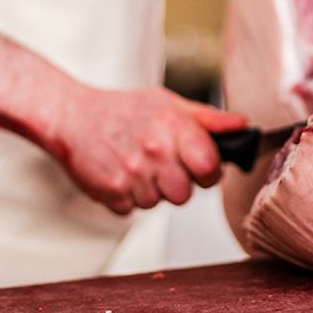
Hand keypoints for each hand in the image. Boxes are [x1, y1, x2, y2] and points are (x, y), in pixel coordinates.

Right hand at [47, 86, 246, 214]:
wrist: (70, 115)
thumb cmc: (122, 109)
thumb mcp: (167, 103)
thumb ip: (207, 119)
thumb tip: (243, 126)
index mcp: (174, 127)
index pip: (210, 168)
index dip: (207, 171)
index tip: (198, 166)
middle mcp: (155, 151)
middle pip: (185, 195)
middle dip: (175, 183)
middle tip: (158, 163)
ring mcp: (132, 173)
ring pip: (158, 204)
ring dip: (149, 190)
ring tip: (134, 164)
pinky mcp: (111, 191)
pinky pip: (132, 209)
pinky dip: (126, 196)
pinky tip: (118, 172)